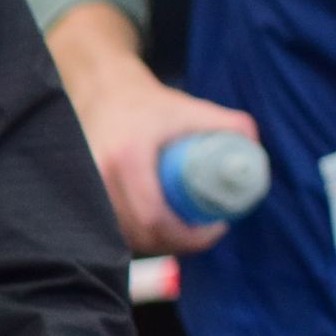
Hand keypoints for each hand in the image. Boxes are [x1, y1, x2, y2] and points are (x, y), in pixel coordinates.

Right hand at [46, 0, 257, 254]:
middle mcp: (97, 176)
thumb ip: (232, 125)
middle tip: (204, 232)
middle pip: (138, 234)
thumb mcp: (193, 109)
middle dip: (176, 242)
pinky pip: (110, 230)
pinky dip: (136, 237)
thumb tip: (255, 155)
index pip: (153, 217)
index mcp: (126, 157)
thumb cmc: (152, 105)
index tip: (215, 228)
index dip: (187, 235)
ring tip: (185, 230)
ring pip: (123, 237)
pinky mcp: (80, 198)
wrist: (103, 92)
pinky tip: (158, 230)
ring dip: (157, 242)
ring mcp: (84, 189)